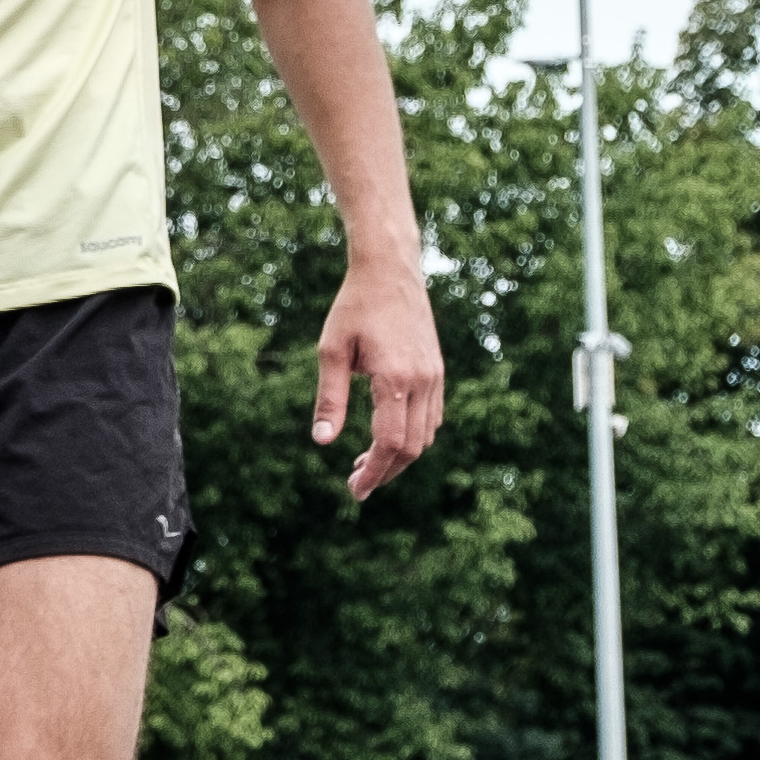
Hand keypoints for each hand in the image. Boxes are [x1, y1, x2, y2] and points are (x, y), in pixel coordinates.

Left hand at [315, 254, 446, 502]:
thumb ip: (330, 398)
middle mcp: (423, 380)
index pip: (390, 442)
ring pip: (426, 435)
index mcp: (395, 377)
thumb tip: (322, 441)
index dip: (373, 472)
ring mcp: (435, 376)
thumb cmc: (354, 307)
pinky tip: (386, 436)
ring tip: (365, 463)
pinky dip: (412, 436)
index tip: (354, 489)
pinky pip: (432, 417)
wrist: (390, 270)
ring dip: (399, 456)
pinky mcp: (437, 370)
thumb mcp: (331, 351)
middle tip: (355, 484)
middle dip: (385, 472)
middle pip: (412, 447)